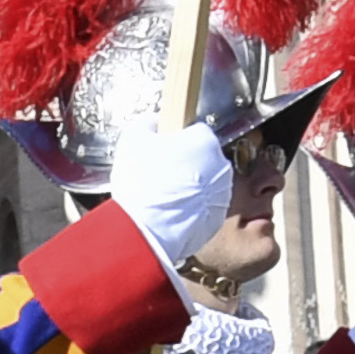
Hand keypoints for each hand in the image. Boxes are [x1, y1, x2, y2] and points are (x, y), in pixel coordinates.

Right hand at [107, 128, 234, 272]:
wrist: (147, 231)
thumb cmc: (141, 182)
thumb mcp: (132, 139)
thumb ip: (147, 123)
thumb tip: (154, 122)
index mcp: (204, 141)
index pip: (194, 129)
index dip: (175, 138)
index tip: (161, 148)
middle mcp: (221, 165)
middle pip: (202, 155)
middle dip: (185, 161)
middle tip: (159, 172)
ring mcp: (223, 193)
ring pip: (205, 181)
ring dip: (190, 184)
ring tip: (162, 194)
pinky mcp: (217, 217)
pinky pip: (204, 205)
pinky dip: (191, 206)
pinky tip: (170, 211)